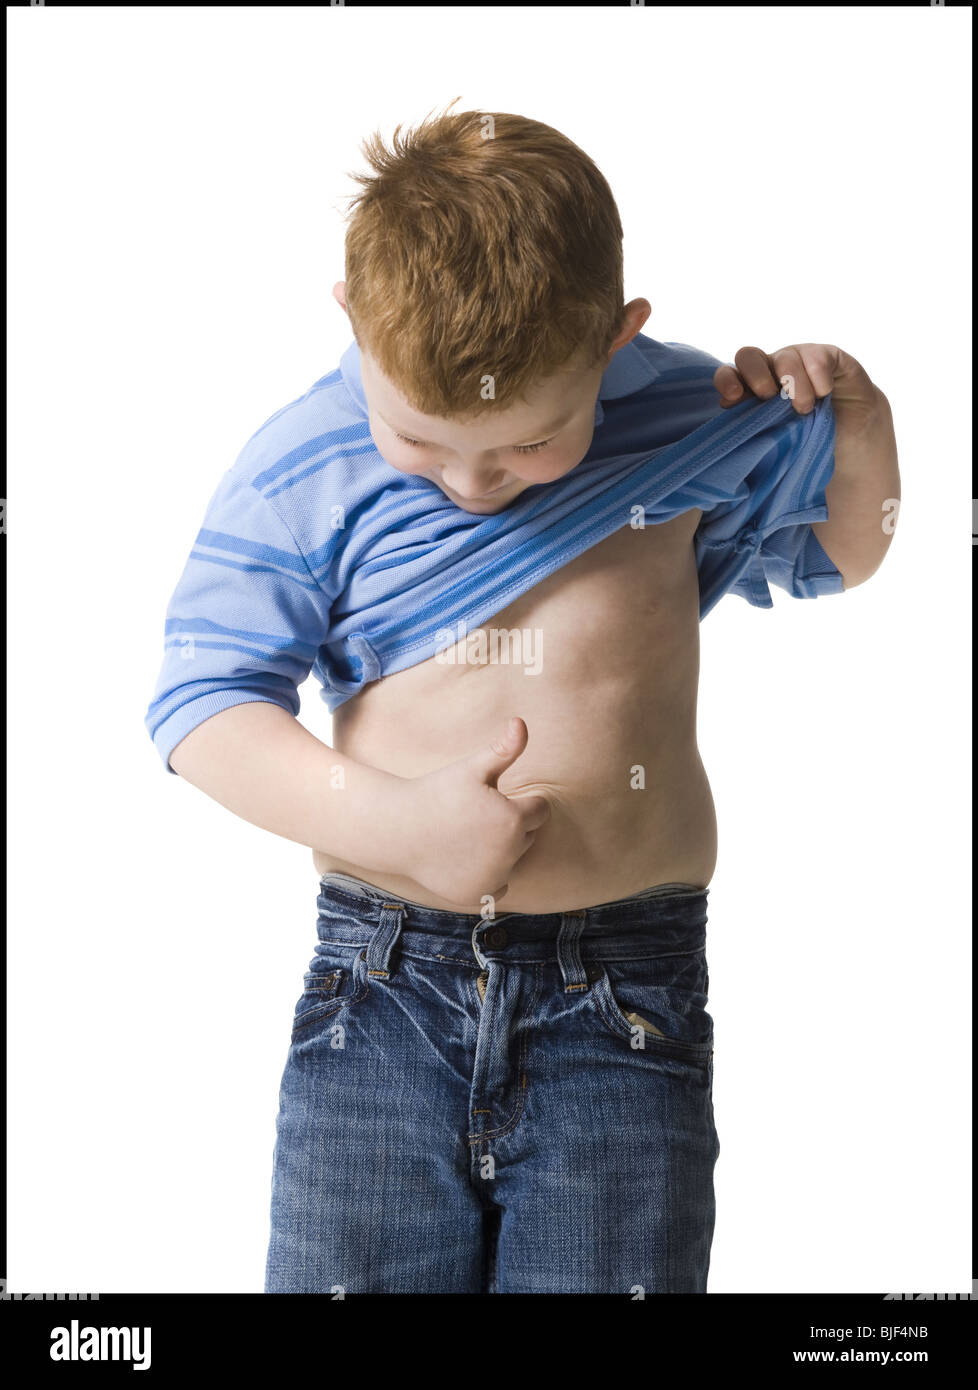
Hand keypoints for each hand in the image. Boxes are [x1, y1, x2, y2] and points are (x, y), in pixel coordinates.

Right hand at [403, 716, 550, 907]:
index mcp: (514, 819)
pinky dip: (490, 875)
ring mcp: (494, 878)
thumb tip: (521, 722)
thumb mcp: (472, 769)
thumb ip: (504, 750)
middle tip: (475, 815)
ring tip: (467, 836)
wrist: (399, 829)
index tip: (492, 797)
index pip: (541, 809)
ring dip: (501, 850)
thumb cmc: (437, 792)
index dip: (519, 800)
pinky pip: (501, 885)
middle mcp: (510, 853)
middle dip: (511, 825)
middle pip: (529, 835)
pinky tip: (465, 859)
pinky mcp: (480, 896)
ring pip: (515, 860)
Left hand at [714, 343, 879, 422]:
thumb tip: (726, 413)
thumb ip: (755, 427)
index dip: (726, 381)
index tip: (732, 399)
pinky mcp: (827, 356)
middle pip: (748, 356)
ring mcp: (798, 359)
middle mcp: (771, 369)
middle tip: (768, 397)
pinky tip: (824, 393)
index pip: (729, 375)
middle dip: (755, 376)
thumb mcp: (778, 437)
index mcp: (752, 389)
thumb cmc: (807, 439)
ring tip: (805, 409)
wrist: (852, 438)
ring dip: (794, 385)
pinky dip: (818, 377)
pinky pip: (816, 357)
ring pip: (785, 358)